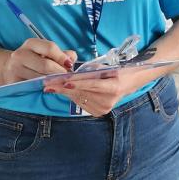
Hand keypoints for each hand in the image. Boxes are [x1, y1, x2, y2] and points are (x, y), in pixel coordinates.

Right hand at [1, 39, 76, 83]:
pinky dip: (44, 88)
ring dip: (53, 81)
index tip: (70, 65)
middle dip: (60, 72)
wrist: (9, 68)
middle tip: (66, 77)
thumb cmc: (34, 59)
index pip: (50, 48)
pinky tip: (49, 87)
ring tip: (59, 82)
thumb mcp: (45, 52)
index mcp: (31, 44)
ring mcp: (15, 69)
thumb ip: (61, 53)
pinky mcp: (13, 83)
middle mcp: (20, 55)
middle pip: (46, 65)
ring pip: (40, 78)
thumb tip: (72, 58)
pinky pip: (33, 87)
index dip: (62, 57)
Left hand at [44, 67, 161, 116]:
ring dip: (64, 92)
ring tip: (51, 86)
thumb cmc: (118, 71)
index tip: (62, 81)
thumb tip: (73, 74)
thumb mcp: (107, 67)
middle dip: (63, 87)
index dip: (76, 83)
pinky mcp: (98, 112)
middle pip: (82, 92)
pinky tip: (63, 90)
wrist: (131, 83)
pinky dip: (72, 96)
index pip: (91, 84)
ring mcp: (103, 108)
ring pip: (79, 98)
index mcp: (114, 87)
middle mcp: (108, 100)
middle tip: (47, 83)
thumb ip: (92, 71)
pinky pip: (81, 102)